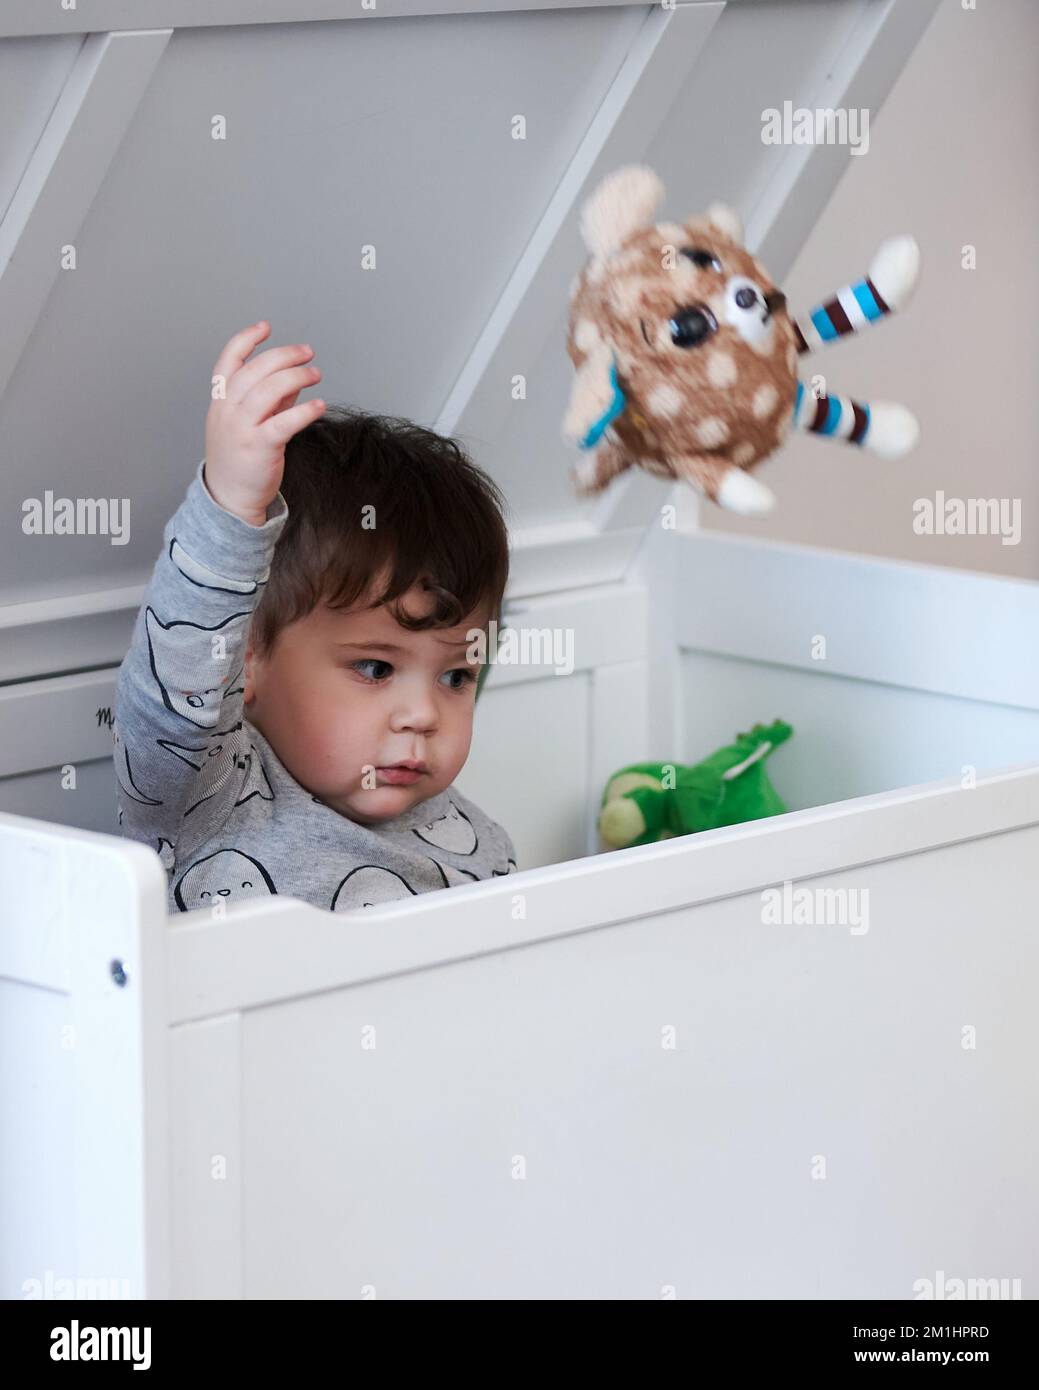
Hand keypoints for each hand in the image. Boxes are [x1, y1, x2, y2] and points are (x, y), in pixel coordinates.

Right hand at [204, 321, 325, 524]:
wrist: (229, 498)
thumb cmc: (240, 458)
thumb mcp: (248, 422)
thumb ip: (270, 400)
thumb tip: (294, 380)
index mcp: (221, 401)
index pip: (228, 361)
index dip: (246, 340)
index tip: (266, 327)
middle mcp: (227, 411)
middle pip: (255, 370)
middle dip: (284, 355)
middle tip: (308, 353)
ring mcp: (241, 429)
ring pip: (268, 390)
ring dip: (297, 376)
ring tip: (316, 373)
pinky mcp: (259, 448)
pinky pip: (283, 423)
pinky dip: (304, 411)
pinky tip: (319, 405)